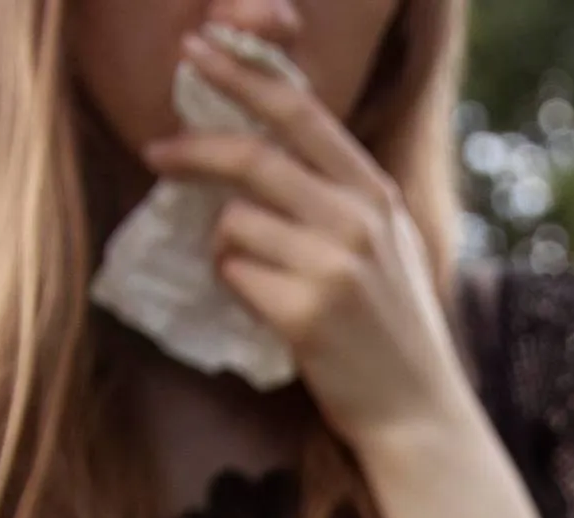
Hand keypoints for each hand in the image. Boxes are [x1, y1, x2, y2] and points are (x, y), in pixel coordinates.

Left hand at [147, 27, 469, 445]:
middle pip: (252, 157)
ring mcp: (334, 267)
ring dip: (225, 246)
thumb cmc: (390, 328)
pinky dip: (234, 286)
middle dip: (192, 147)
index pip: (301, 113)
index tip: (198, 51)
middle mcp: (359, 221)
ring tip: (257, 277)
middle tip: (156, 152)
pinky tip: (266, 309)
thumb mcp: (386, 244)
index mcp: (376, 193)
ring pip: (234, 222)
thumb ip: (338, 194)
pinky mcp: (305, 314)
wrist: (417, 411)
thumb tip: (261, 147)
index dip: (242, 77)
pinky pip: (233, 274)